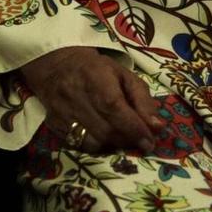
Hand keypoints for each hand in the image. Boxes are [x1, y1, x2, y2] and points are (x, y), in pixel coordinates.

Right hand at [18, 47, 157, 153]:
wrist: (56, 66)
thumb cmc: (96, 69)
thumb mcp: (124, 75)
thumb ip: (143, 100)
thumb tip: (157, 127)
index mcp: (95, 77)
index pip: (114, 107)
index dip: (133, 128)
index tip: (149, 142)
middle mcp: (74, 94)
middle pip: (105, 129)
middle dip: (127, 139)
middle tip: (138, 140)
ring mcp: (61, 111)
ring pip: (92, 141)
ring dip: (112, 145)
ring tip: (121, 137)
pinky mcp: (53, 124)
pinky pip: (78, 145)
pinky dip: (95, 146)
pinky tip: (103, 138)